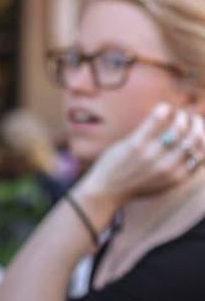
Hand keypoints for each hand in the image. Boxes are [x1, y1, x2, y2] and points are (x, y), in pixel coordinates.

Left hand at [79, 103, 204, 209]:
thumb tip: (194, 149)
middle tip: (189, 117)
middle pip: (194, 136)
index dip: (203, 135)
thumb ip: (179, 169)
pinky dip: (164, 109)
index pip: (203, 151)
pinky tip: (164, 107)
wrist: (105, 192)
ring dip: (182, 115)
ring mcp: (152, 155)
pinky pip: (157, 120)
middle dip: (195, 122)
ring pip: (179, 126)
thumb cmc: (134, 185)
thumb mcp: (163, 183)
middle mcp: (168, 166)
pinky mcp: (136, 145)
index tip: (198, 128)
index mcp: (177, 176)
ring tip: (177, 113)